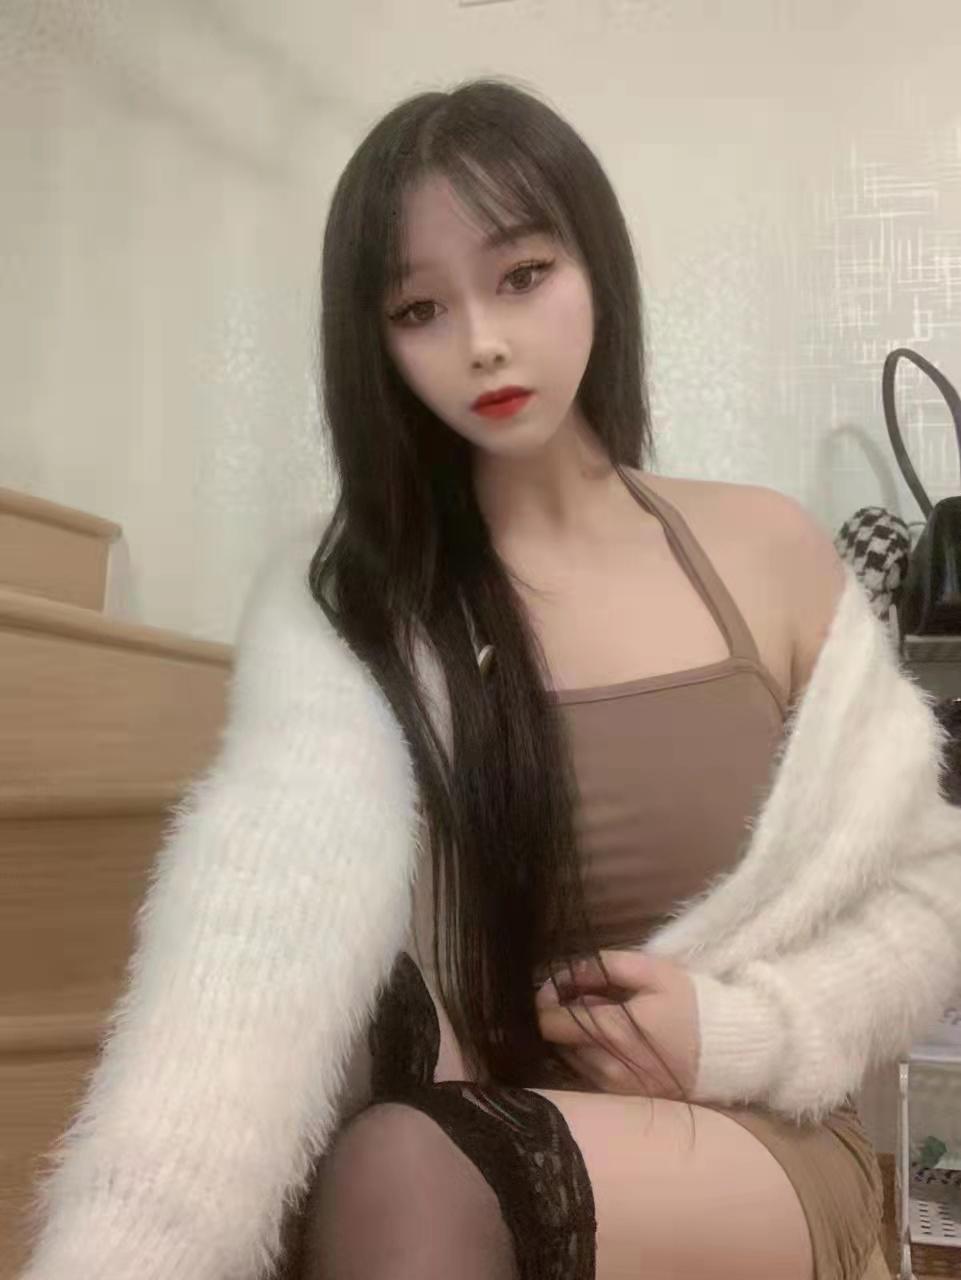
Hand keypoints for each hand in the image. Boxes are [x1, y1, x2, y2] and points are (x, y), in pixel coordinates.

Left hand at [535, 949, 700, 1098]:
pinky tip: (613, 1038)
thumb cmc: (693, 1006)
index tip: (556, 985)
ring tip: (605, 1016)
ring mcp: (612, 1087)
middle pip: (556, 1040)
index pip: (549, 1023)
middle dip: (562, 1015)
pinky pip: (588, 1073)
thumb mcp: (654, 972)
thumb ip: (605, 966)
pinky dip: (589, 1053)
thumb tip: (566, 972)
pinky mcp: (622, 1098)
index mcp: (610, 1032)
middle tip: (587, 995)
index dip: (544, 1000)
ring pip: (570, 1058)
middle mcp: (604, 1066)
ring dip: (575, 1036)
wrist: (732, 1054)